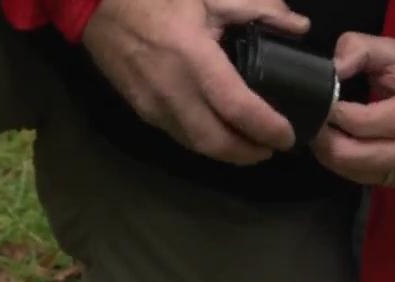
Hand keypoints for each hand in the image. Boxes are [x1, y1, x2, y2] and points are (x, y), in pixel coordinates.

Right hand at [82, 0, 309, 164]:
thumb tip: (299, 26)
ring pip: (198, 145)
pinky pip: (180, 136)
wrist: (95, 4)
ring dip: (229, 154)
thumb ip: (257, 10)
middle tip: (273, 148)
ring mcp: (153, 105)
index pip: (237, 108)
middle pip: (217, 142)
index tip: (288, 136)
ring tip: (253, 146)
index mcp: (192, 57)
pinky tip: (222, 135)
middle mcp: (172, 89)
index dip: (267, 128)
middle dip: (250, 153)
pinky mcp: (142, 110)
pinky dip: (206, 143)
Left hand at [313, 33, 394, 187]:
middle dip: (334, 145)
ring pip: (370, 173)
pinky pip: (372, 181)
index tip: (323, 106)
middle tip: (314, 128)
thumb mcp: (394, 49)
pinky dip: (348, 168)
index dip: (345, 117)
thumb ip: (359, 49)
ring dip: (337, 159)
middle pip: (373, 155)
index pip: (381, 121)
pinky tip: (337, 151)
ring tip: (320, 139)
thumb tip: (332, 71)